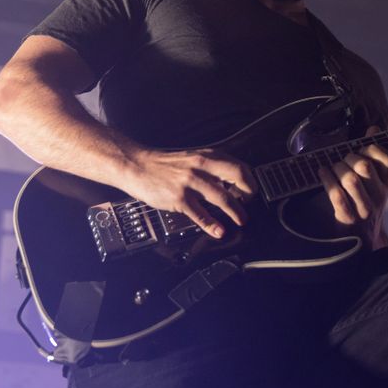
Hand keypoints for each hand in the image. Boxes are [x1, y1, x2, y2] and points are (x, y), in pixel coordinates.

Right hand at [121, 148, 255, 238]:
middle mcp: (201, 166)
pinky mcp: (179, 198)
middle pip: (237, 176)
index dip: (250, 180)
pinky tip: (219, 231)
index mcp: (206, 156)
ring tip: (241, 220)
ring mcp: (190, 182)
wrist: (136, 166)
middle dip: (248, 193)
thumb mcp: (191, 157)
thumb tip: (230, 180)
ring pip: (222, 197)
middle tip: (249, 205)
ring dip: (236, 212)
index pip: (239, 165)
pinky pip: (200, 214)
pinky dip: (212, 225)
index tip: (250, 191)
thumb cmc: (163, 164)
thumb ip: (210, 167)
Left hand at [316, 127, 387, 246]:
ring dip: (336, 168)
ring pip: (350, 179)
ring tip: (332, 167)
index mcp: (386, 185)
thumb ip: (373, 157)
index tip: (361, 148)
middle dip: (348, 157)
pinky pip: (337, 196)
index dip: (372, 148)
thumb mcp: (374, 183)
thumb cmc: (365, 205)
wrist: (362, 242)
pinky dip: (327, 180)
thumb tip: (373, 129)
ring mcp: (364, 209)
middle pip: (364, 166)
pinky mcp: (348, 219)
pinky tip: (322, 173)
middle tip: (342, 159)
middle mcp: (379, 197)